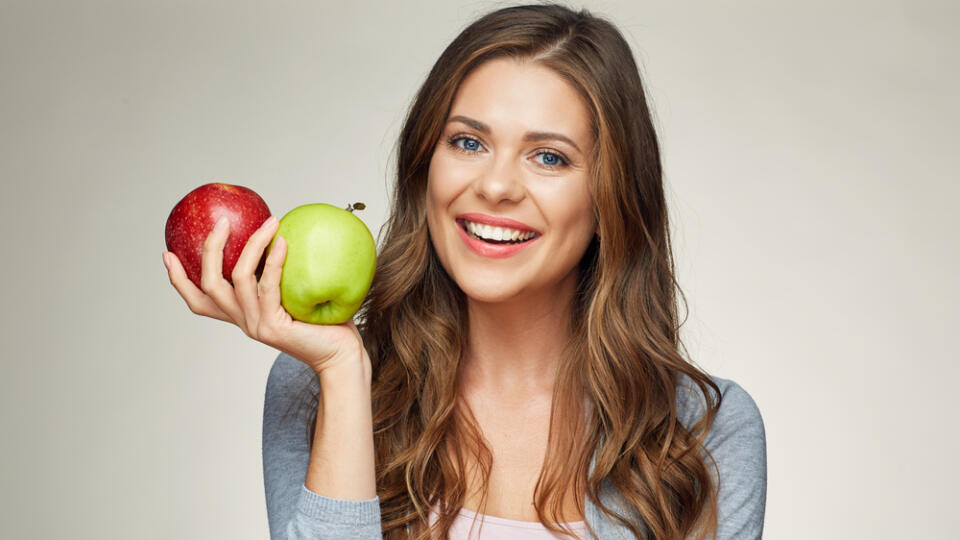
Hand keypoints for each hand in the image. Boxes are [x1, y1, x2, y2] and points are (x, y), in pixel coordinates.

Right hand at [162, 216, 369, 377]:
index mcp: (242, 316)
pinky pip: (268, 286)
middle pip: (209, 285)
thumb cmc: (324, 323)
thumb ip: (280, 275)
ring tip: (270, 222)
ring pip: (238, 278)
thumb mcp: (294, 295)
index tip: (166, 253)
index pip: (199, 301)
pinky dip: (273, 261)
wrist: (341, 355)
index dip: (178, 279)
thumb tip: (281, 233)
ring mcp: (256, 325)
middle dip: (210, 250)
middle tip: (223, 223)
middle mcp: (243, 322)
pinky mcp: (274, 327)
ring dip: (252, 244)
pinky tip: (283, 242)